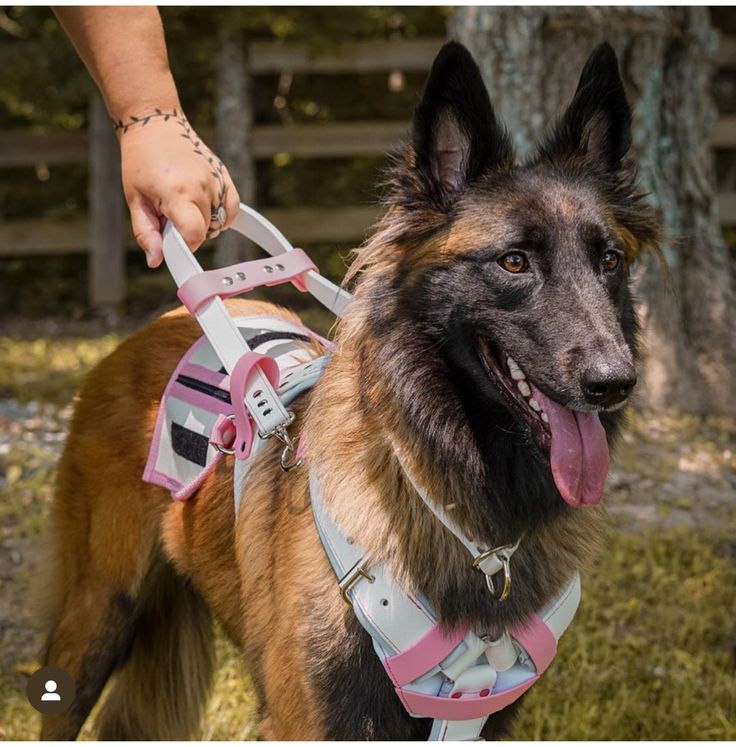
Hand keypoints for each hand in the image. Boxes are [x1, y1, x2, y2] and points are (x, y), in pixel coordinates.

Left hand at [118, 111, 240, 266]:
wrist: (155, 124)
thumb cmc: (140, 162)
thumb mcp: (134, 199)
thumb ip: (146, 233)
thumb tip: (156, 260)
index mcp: (177, 193)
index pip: (195, 235)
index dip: (185, 246)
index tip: (174, 241)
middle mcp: (203, 186)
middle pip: (206, 231)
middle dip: (189, 232)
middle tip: (170, 215)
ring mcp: (216, 180)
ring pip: (218, 222)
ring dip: (203, 222)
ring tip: (184, 205)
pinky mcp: (224, 175)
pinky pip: (232, 208)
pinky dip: (222, 215)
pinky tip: (204, 208)